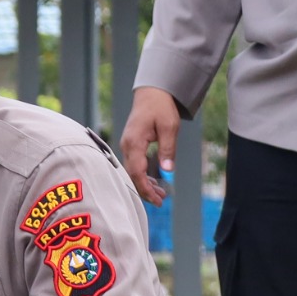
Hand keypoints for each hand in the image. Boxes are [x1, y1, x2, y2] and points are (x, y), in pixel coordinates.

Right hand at [120, 87, 181, 205]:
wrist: (151, 94)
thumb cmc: (160, 108)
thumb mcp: (169, 127)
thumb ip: (167, 149)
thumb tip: (167, 171)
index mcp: (134, 142)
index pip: (137, 172)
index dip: (145, 188)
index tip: (157, 199)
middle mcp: (127, 146)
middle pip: (132, 175)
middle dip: (145, 190)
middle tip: (162, 201)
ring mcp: (127, 146)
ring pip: (133, 171)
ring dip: (145, 184)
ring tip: (161, 194)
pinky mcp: (131, 145)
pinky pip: (135, 165)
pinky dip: (144, 175)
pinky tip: (155, 182)